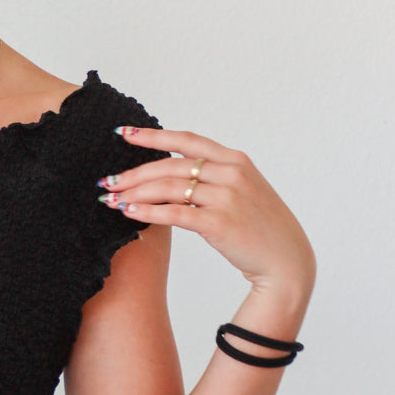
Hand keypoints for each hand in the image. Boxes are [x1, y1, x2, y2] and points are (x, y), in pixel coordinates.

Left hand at [98, 127, 315, 304]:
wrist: (287, 260)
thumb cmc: (261, 228)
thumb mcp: (243, 191)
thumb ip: (214, 178)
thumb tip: (171, 177)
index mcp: (236, 160)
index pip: (187, 140)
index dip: (153, 136)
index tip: (124, 133)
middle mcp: (231, 173)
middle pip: (170, 166)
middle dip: (134, 173)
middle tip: (107, 180)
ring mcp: (227, 197)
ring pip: (169, 188)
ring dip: (135, 193)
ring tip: (111, 199)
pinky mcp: (219, 223)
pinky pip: (175, 213)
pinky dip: (149, 212)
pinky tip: (130, 212)